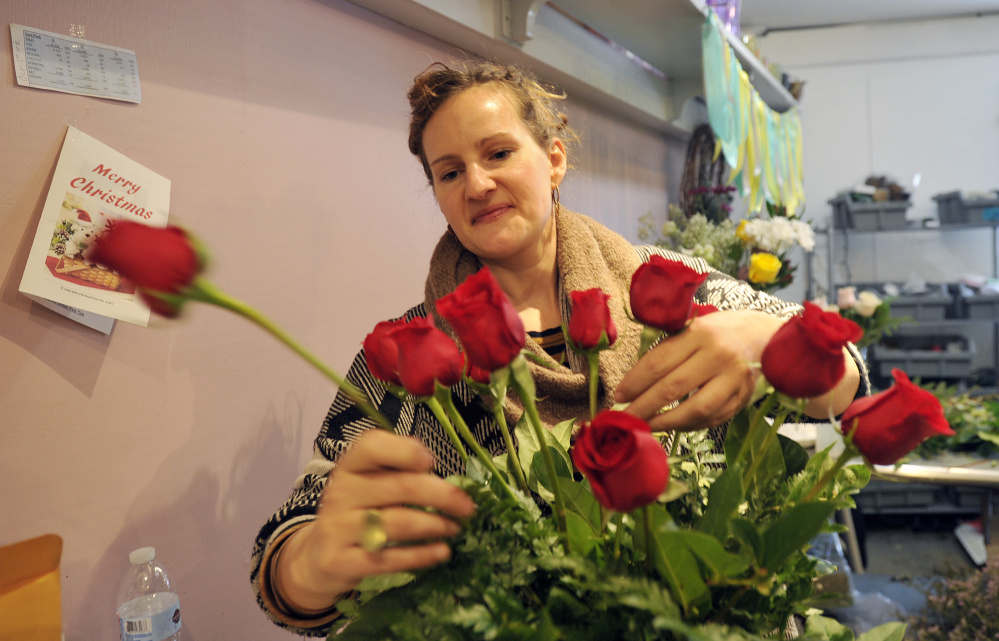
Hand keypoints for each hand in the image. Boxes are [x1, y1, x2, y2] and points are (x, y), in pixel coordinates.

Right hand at [274, 430, 475, 612]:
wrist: (320, 555)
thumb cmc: (357, 511)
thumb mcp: (369, 483)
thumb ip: (398, 470)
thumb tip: (435, 466)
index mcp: (350, 466)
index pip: (371, 447)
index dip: (404, 451)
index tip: (432, 461)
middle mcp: (341, 492)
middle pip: (400, 487)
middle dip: (442, 495)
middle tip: (467, 507)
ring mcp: (338, 528)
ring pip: (399, 524)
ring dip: (436, 526)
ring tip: (455, 528)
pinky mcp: (341, 561)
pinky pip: (389, 559)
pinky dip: (421, 555)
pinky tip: (441, 552)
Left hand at [614, 310, 784, 431]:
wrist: (763, 336)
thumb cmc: (717, 332)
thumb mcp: (692, 329)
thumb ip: (667, 349)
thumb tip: (633, 383)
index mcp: (698, 334)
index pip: (658, 363)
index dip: (635, 383)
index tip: (619, 397)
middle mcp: (717, 355)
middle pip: (672, 388)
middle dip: (644, 407)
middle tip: (625, 419)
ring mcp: (734, 379)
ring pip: (694, 410)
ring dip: (666, 423)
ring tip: (646, 427)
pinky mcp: (743, 397)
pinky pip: (712, 419)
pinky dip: (689, 426)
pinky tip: (673, 425)